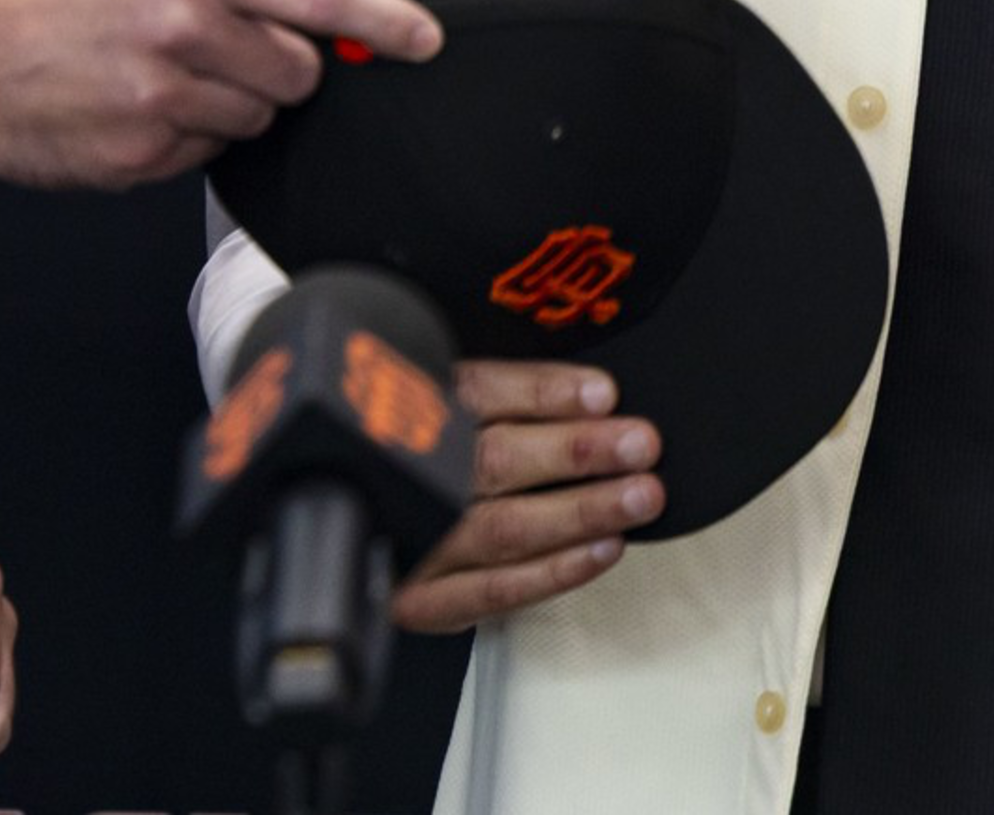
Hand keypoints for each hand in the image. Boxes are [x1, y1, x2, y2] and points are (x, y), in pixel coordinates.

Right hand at [0, 0, 441, 188]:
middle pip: (295, 73)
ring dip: (228, 107)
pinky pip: (202, 158)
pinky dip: (182, 140)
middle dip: (278, 71)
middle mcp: (183, 29)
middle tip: (225, 55)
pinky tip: (133, 111)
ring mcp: (161, 98)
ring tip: (161, 78)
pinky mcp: (139, 156)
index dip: (381, 18)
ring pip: (253, 121)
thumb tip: (297, 17)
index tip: (427, 37)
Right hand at [387, 359, 661, 633]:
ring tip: (638, 497)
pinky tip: (602, 549)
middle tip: (639, 446)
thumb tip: (595, 394)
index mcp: (416, 415)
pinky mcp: (422, 601)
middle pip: (495, 460)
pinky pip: (494, 591)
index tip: (602, 394)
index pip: (479, 392)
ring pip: (504, 527)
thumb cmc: (427, 464)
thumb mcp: (446, 407)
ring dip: (580, 512)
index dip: (543, 392)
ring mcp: (419, 544)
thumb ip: (504, 395)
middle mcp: (414, 478)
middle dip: (576, 452)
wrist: (355, 538)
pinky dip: (554, 571)